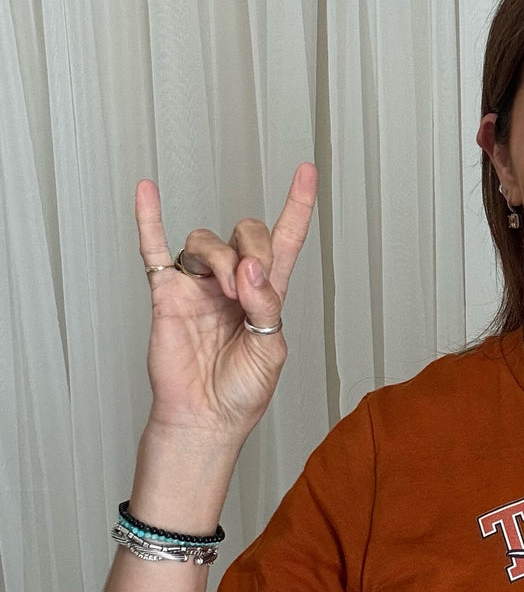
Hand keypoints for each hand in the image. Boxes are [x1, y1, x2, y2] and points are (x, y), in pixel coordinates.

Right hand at [136, 163, 317, 440]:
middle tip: (251, 287)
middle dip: (254, 249)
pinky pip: (153, 248)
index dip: (298, 206)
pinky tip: (149, 191)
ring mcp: (198, 286)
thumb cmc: (241, 391)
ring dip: (220, 258)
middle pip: (246, 232)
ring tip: (226, 292)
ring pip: (206, 240)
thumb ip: (267, 306)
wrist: (206, 419)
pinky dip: (150, 218)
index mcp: (267, 294)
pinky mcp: (167, 294)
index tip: (307, 171)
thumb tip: (249, 269)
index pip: (286, 240)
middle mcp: (232, 282)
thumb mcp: (272, 350)